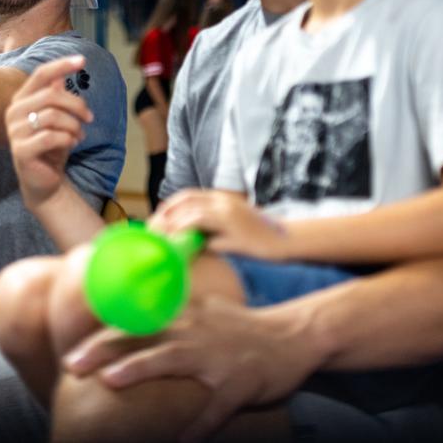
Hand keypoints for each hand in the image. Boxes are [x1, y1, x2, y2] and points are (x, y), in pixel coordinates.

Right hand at [4, 55, 92, 207]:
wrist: (44, 181)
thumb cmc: (51, 147)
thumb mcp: (57, 119)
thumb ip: (55, 97)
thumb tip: (60, 76)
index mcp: (21, 100)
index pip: (40, 75)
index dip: (61, 65)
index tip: (83, 60)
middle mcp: (13, 112)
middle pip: (51, 95)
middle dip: (76, 105)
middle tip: (90, 118)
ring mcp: (14, 132)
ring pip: (53, 116)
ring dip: (74, 126)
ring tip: (80, 136)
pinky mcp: (20, 151)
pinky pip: (51, 137)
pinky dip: (68, 139)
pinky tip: (71, 144)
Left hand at [62, 295, 318, 439]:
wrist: (295, 335)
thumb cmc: (240, 329)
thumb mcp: (202, 314)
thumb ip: (169, 319)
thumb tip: (129, 329)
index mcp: (183, 316)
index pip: (133, 322)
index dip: (100, 336)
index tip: (71, 355)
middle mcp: (195, 331)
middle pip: (142, 336)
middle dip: (104, 349)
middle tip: (72, 365)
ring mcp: (217, 356)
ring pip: (173, 358)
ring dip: (140, 367)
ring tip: (110, 380)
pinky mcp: (240, 382)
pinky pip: (216, 407)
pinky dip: (199, 424)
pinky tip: (182, 441)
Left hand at [151, 189, 288, 260]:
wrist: (287, 240)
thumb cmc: (258, 235)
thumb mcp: (232, 223)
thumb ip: (211, 224)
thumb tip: (186, 233)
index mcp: (222, 198)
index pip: (188, 195)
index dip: (169, 205)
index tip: (157, 218)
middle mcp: (224, 202)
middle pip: (186, 202)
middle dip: (166, 215)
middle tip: (154, 230)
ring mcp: (231, 216)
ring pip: (194, 215)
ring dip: (176, 226)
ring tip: (164, 239)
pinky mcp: (237, 232)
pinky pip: (209, 232)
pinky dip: (193, 237)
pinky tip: (185, 246)